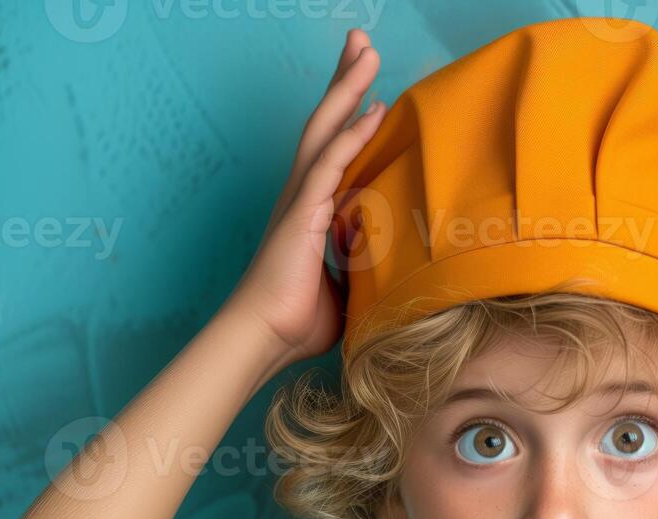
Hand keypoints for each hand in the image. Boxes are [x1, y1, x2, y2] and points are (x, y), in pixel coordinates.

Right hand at [217, 29, 384, 364]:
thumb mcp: (346, 285)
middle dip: (344, 80)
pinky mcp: (302, 212)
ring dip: (348, 88)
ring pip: (325, 129)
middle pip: (325, 122)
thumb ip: (363, 265)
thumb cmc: (298, 320)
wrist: (264, 338)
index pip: (332, 147)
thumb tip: (393, 269)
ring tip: (366, 50)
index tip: (372, 85)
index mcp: (310, 207)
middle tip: (362, 41)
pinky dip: (351, 133)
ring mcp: (300, 199)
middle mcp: (302, 194)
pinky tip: (373, 107)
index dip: (350, 113)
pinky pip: (330, 162)